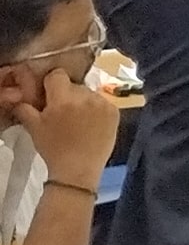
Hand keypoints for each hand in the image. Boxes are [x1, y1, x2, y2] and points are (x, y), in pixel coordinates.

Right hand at [15, 68, 117, 184]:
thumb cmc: (53, 148)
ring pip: (88, 93)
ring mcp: (103, 104)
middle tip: (62, 112)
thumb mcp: (33, 126)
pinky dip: (96, 109)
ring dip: (82, 101)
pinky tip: (90, 123)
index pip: (57, 75)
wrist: (78, 170)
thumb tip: (18, 95)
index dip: (50, 84)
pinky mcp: (115, 113)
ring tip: (77, 120)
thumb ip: (24, 106)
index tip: (49, 95)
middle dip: (66, 94)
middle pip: (73, 85)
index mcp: (63, 98)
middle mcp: (85, 97)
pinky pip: (102, 102)